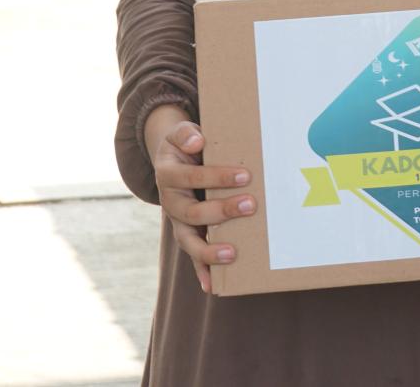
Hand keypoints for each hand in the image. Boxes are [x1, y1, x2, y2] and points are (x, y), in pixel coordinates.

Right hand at [145, 104, 256, 293]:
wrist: (172, 159)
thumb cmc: (185, 146)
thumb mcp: (179, 133)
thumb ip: (185, 134)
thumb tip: (196, 142)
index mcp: (168, 174)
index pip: (192, 177)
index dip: (217, 177)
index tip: (245, 175)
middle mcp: (170, 202)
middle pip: (192, 212)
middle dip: (222, 210)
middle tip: (251, 204)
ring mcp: (178, 222)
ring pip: (189, 241)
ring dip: (209, 249)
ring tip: (232, 253)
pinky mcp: (187, 234)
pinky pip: (192, 256)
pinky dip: (201, 272)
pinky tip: (212, 286)